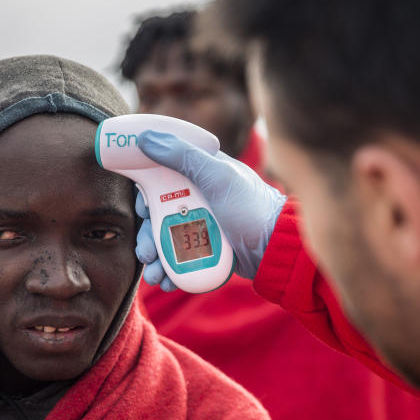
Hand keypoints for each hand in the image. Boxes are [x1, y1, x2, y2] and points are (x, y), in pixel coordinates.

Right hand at [133, 130, 286, 290]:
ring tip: (156, 275)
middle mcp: (197, 198)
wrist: (277, 248)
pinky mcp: (207, 249)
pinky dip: (170, 271)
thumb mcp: (218, 176)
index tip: (142, 208)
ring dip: (155, 259)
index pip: (160, 178)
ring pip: (166, 241)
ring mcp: (202, 225)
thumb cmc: (252, 207)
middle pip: (157, 215)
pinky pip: (180, 260)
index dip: (145, 194)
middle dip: (146, 237)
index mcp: (199, 174)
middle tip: (145, 253)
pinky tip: (167, 281)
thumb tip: (146, 138)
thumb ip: (183, 156)